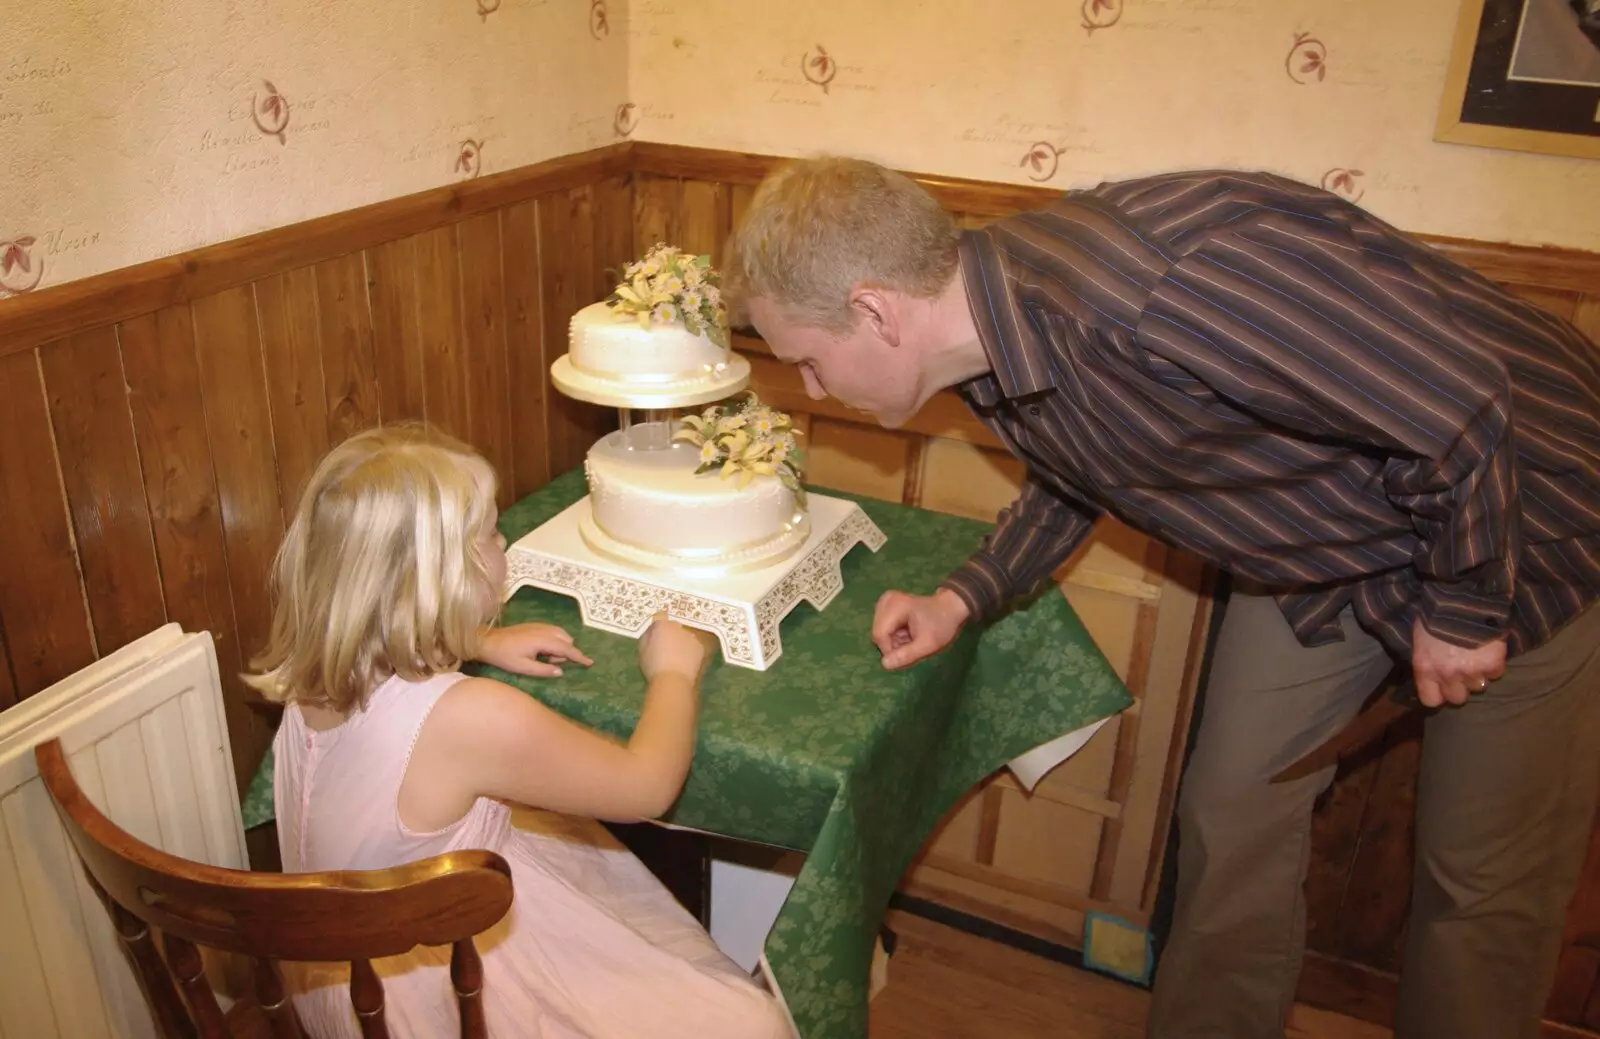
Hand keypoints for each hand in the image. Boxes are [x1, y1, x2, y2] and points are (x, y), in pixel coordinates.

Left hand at [477, 623, 592, 678]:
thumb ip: (543, 670)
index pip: (567, 648)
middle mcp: (544, 630)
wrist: (488, 641)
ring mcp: (540, 626)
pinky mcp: (535, 625)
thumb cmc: (504, 656)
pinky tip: (542, 649)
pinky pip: (554, 631)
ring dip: (560, 646)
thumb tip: (560, 672)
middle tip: (550, 662)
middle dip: (565, 652)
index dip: (579, 656)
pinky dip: (555, 640)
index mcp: (543, 641)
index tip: (590, 663)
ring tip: (545, 657)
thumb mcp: (523, 668)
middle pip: (567, 640)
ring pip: (561, 634)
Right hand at [639, 613, 712, 684]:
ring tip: (676, 658)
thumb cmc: (653, 666)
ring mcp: (690, 636)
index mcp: (661, 625)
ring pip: (684, 636)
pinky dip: (689, 651)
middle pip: (673, 626)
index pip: (660, 616)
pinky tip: (685, 663)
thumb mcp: (642, 650)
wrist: (673, 680)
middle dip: (670, 634)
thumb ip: (648, 637)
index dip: (658, 625)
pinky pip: (692, 645)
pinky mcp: (699, 647)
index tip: (656, 634)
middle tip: (665, 649)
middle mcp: (677, 627)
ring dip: (680, 642)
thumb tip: (652, 631)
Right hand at [873, 588, 970, 669]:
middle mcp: (887, 600)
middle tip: (911, 644)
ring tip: (910, 638)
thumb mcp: (928, 644)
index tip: (905, 655)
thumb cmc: (941, 625)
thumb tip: (884, 664)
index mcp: (896, 606)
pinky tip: (906, 632)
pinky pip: (882, 627)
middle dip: (892, 644)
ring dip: (893, 640)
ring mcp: (885, 601)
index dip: (889, 650)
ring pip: (879, 631)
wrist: (949, 608)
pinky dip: (893, 634)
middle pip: (878, 633)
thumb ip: (906, 655)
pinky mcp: (885, 604)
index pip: (880, 634)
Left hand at [1411, 617, 1506, 706]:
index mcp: (1425, 668)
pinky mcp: (1492, 663)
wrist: (1461, 596)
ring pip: (1478, 687)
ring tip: (1476, 656)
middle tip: (1463, 670)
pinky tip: (1489, 649)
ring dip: (1478, 675)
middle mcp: (1447, 674)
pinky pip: (1495, 673)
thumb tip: (1432, 673)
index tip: (1443, 686)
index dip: (1439, 694)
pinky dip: (1494, 663)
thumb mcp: (1420, 639)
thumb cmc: (1435, 614)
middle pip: (1457, 698)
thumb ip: (1427, 660)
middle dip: (1461, 686)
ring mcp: (1471, 671)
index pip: (1431, 700)